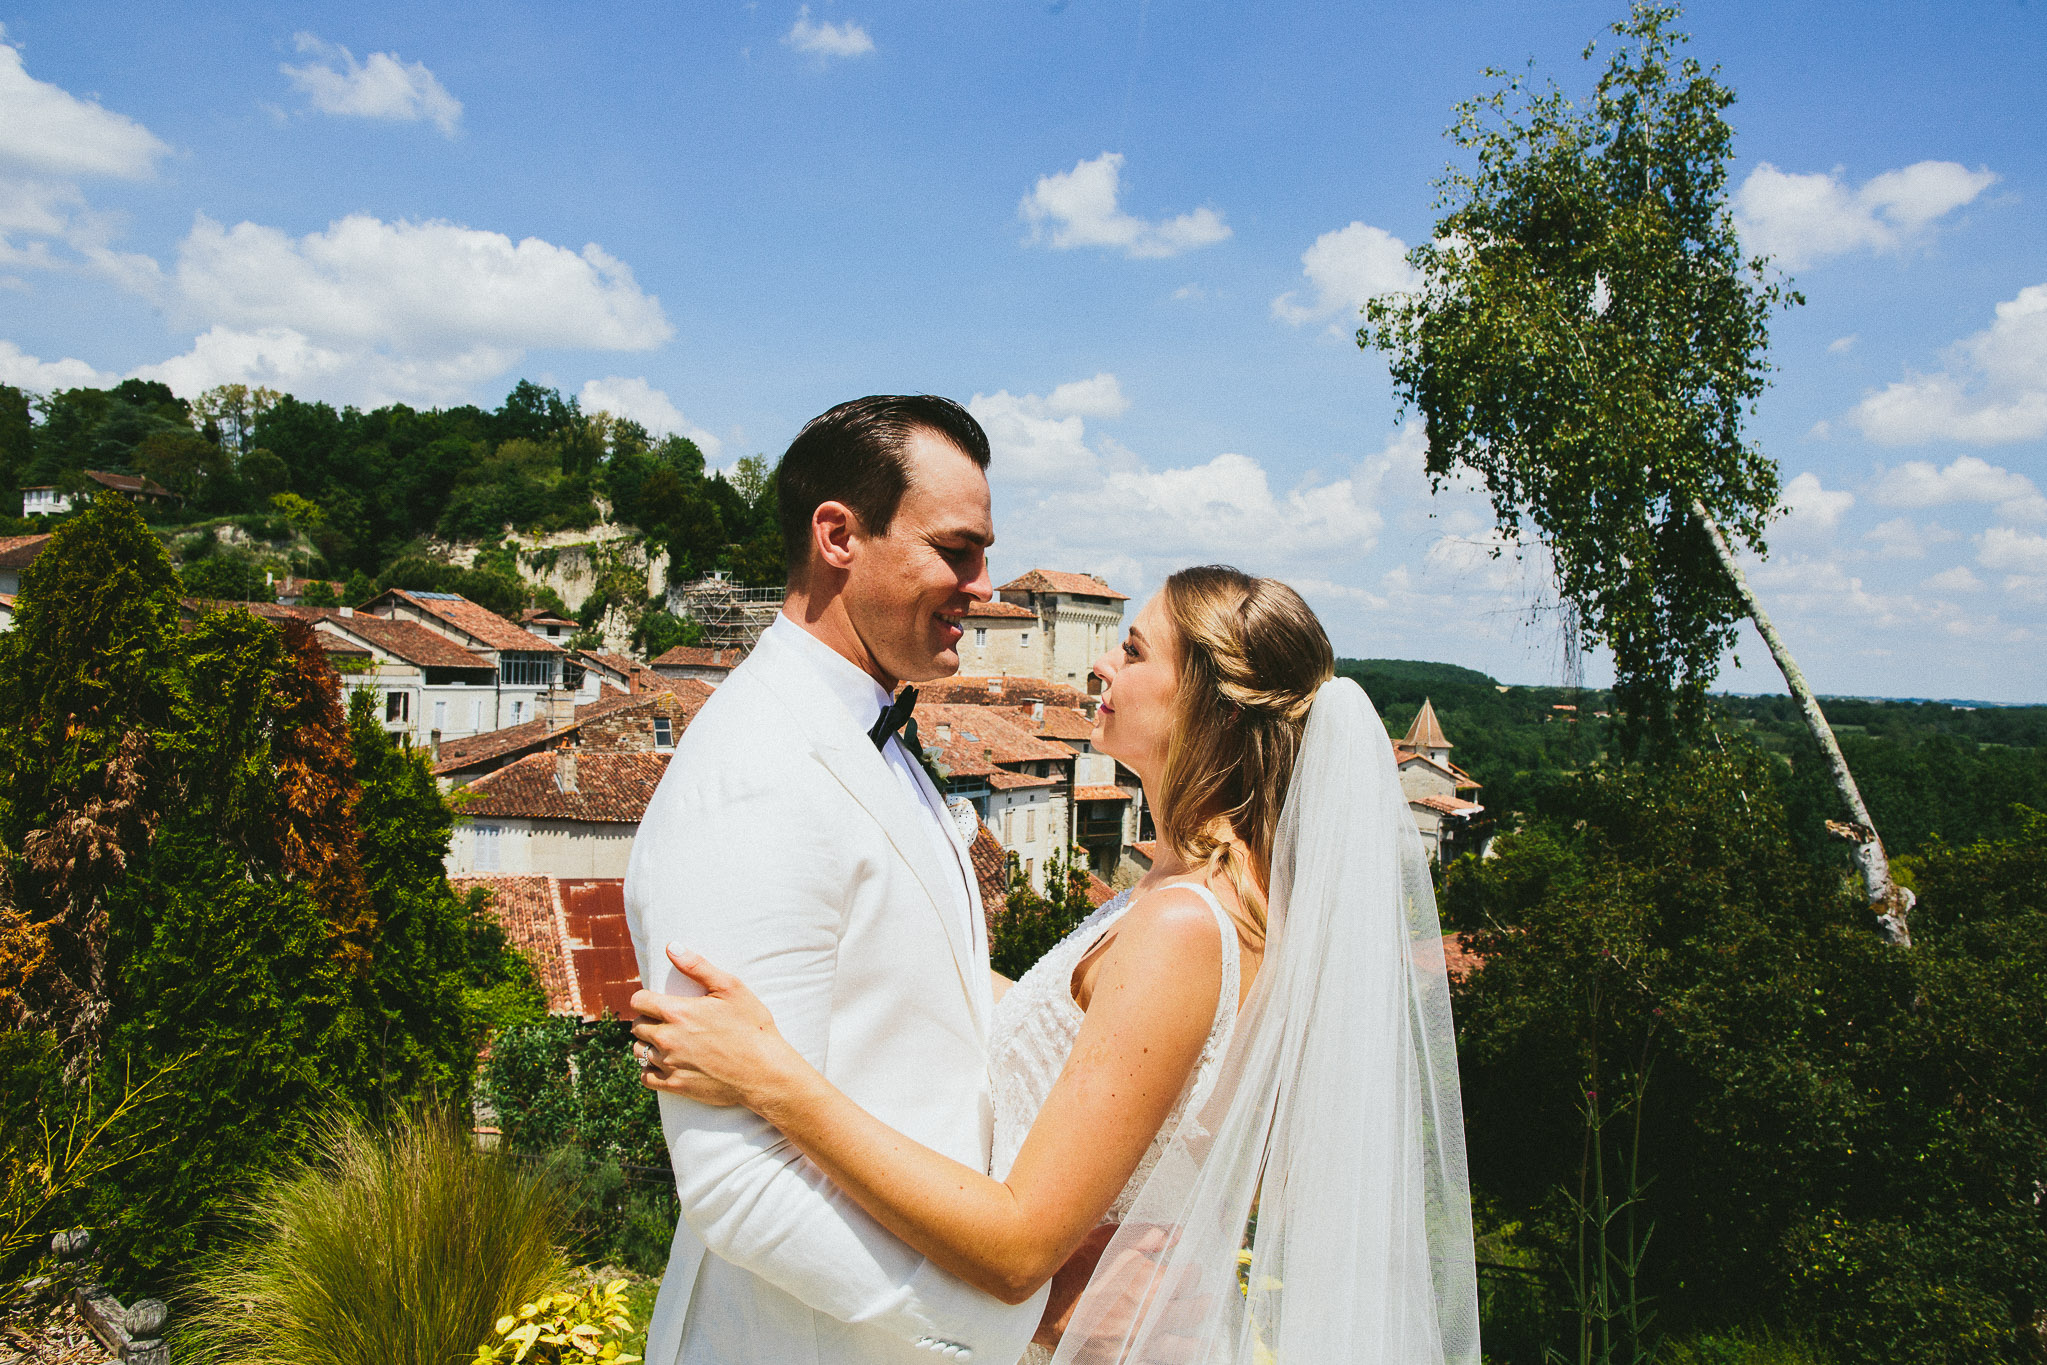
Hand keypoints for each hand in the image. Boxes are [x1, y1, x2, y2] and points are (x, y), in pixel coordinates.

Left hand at [631, 945, 792, 1109]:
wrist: (765, 1073)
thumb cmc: (752, 1027)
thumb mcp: (731, 989)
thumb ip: (698, 966)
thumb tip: (671, 947)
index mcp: (677, 1012)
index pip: (639, 1001)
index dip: (646, 999)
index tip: (657, 1002)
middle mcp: (667, 1038)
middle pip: (637, 1026)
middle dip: (648, 1020)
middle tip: (667, 1021)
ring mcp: (670, 1064)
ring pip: (639, 1051)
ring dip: (648, 1045)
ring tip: (665, 1042)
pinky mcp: (675, 1086)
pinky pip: (645, 1077)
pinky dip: (650, 1070)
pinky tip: (664, 1064)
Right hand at [1042, 1224, 1211, 1363]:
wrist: (1042, 1304)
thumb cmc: (1074, 1268)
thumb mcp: (1110, 1240)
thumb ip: (1148, 1234)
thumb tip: (1176, 1233)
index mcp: (1152, 1285)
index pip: (1189, 1278)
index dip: (1191, 1273)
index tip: (1190, 1272)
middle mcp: (1151, 1317)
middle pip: (1192, 1312)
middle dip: (1199, 1304)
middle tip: (1203, 1302)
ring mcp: (1138, 1343)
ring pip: (1182, 1348)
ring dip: (1194, 1341)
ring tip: (1202, 1340)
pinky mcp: (1122, 1360)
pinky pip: (1154, 1363)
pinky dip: (1166, 1360)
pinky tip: (1171, 1357)